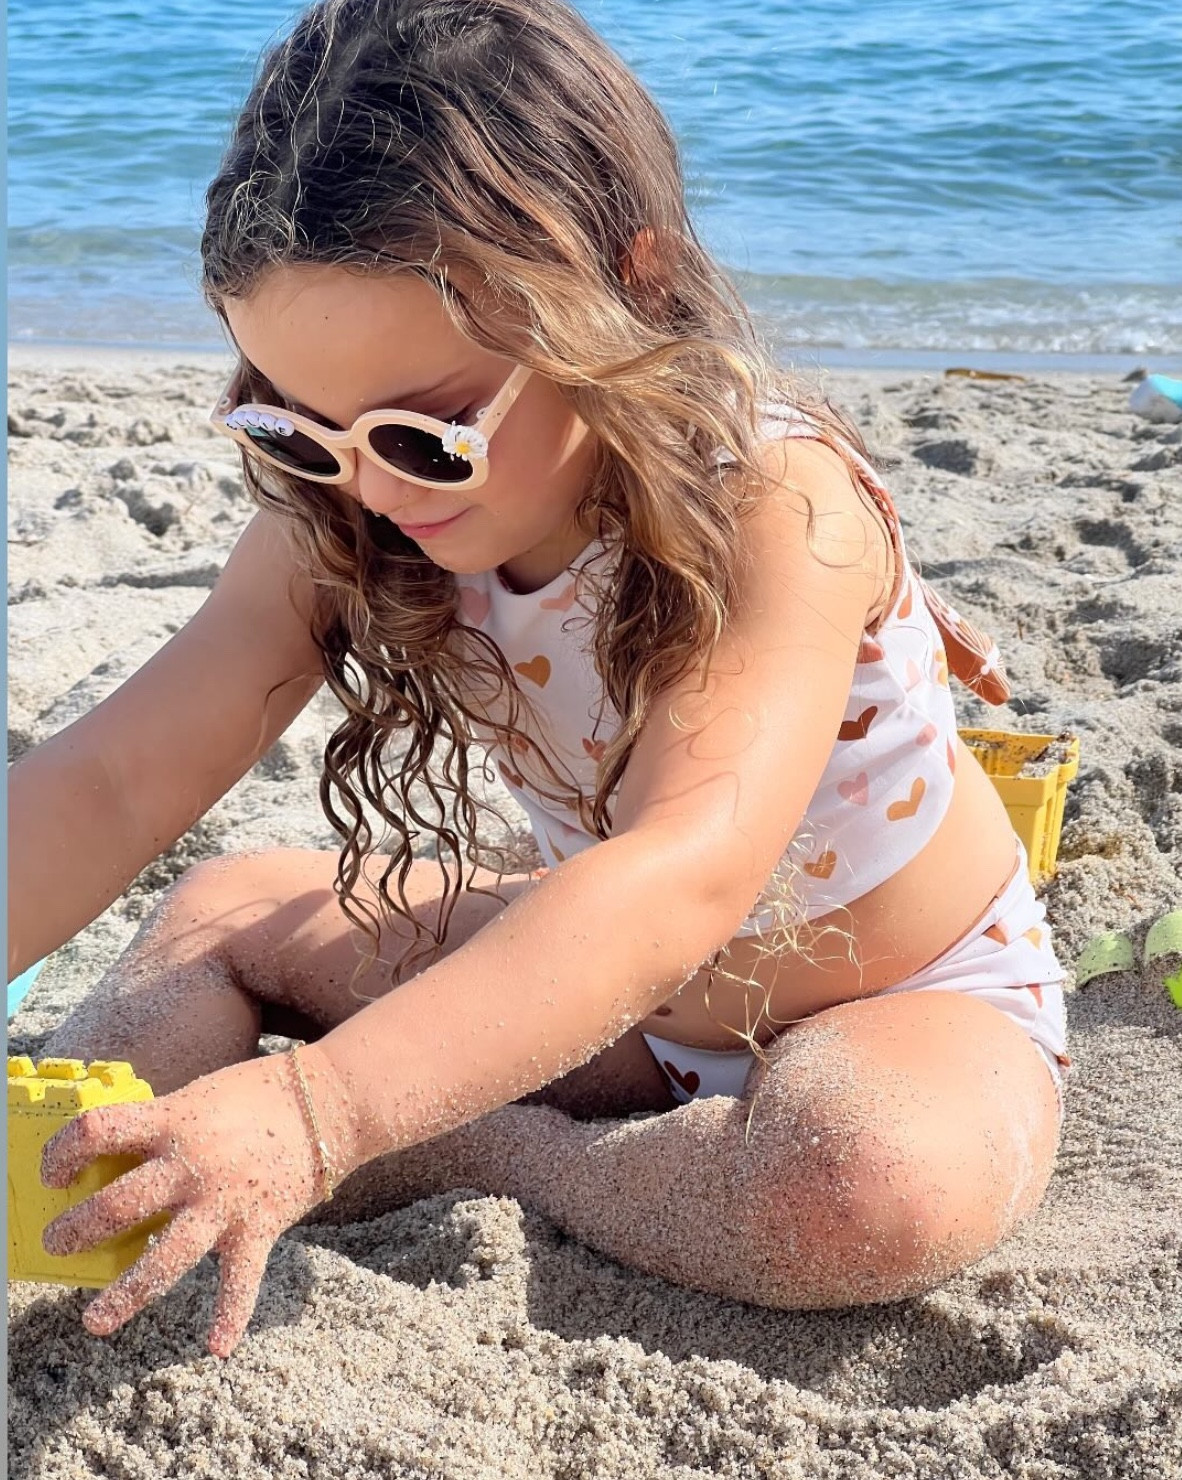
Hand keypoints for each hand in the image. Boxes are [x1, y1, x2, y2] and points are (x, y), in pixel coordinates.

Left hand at [40, 1048, 352, 1357]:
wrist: (329, 1101)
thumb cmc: (259, 1093)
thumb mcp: (198, 1095)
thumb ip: (161, 1125)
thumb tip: (115, 1153)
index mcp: (173, 1120)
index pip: (97, 1131)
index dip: (63, 1151)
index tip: (52, 1171)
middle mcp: (192, 1164)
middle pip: (117, 1205)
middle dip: (77, 1230)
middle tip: (58, 1243)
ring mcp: (224, 1201)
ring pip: (164, 1259)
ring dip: (125, 1294)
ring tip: (94, 1320)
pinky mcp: (258, 1226)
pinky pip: (240, 1281)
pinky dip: (230, 1317)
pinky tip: (217, 1348)